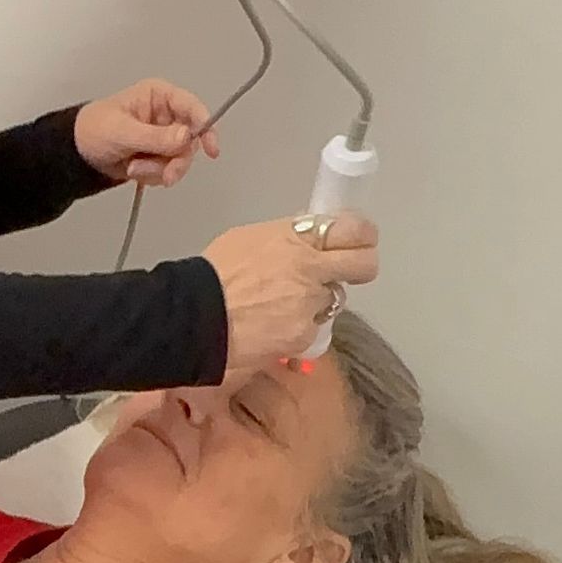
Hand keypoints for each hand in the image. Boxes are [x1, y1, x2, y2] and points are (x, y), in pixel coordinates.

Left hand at [74, 82, 217, 189]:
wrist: (76, 155)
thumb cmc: (92, 130)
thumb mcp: (123, 132)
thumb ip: (155, 137)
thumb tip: (185, 137)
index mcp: (159, 97)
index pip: (192, 108)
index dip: (205, 127)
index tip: (211, 148)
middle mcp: (166, 116)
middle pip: (191, 141)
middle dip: (175, 161)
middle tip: (164, 175)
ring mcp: (162, 138)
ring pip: (180, 160)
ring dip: (158, 170)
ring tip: (134, 168)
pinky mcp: (157, 157)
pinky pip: (168, 171)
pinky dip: (152, 176)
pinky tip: (134, 170)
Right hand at [202, 212, 379, 372]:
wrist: (196, 317)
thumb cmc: (214, 275)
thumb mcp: (249, 238)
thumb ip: (285, 237)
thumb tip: (306, 237)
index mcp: (297, 237)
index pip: (353, 228)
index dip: (361, 234)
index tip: (358, 239)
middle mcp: (311, 267)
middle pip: (365, 264)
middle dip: (362, 265)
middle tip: (348, 269)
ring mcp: (311, 302)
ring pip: (335, 299)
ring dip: (318, 300)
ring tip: (285, 303)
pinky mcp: (305, 333)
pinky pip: (313, 327)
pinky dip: (299, 327)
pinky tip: (274, 325)